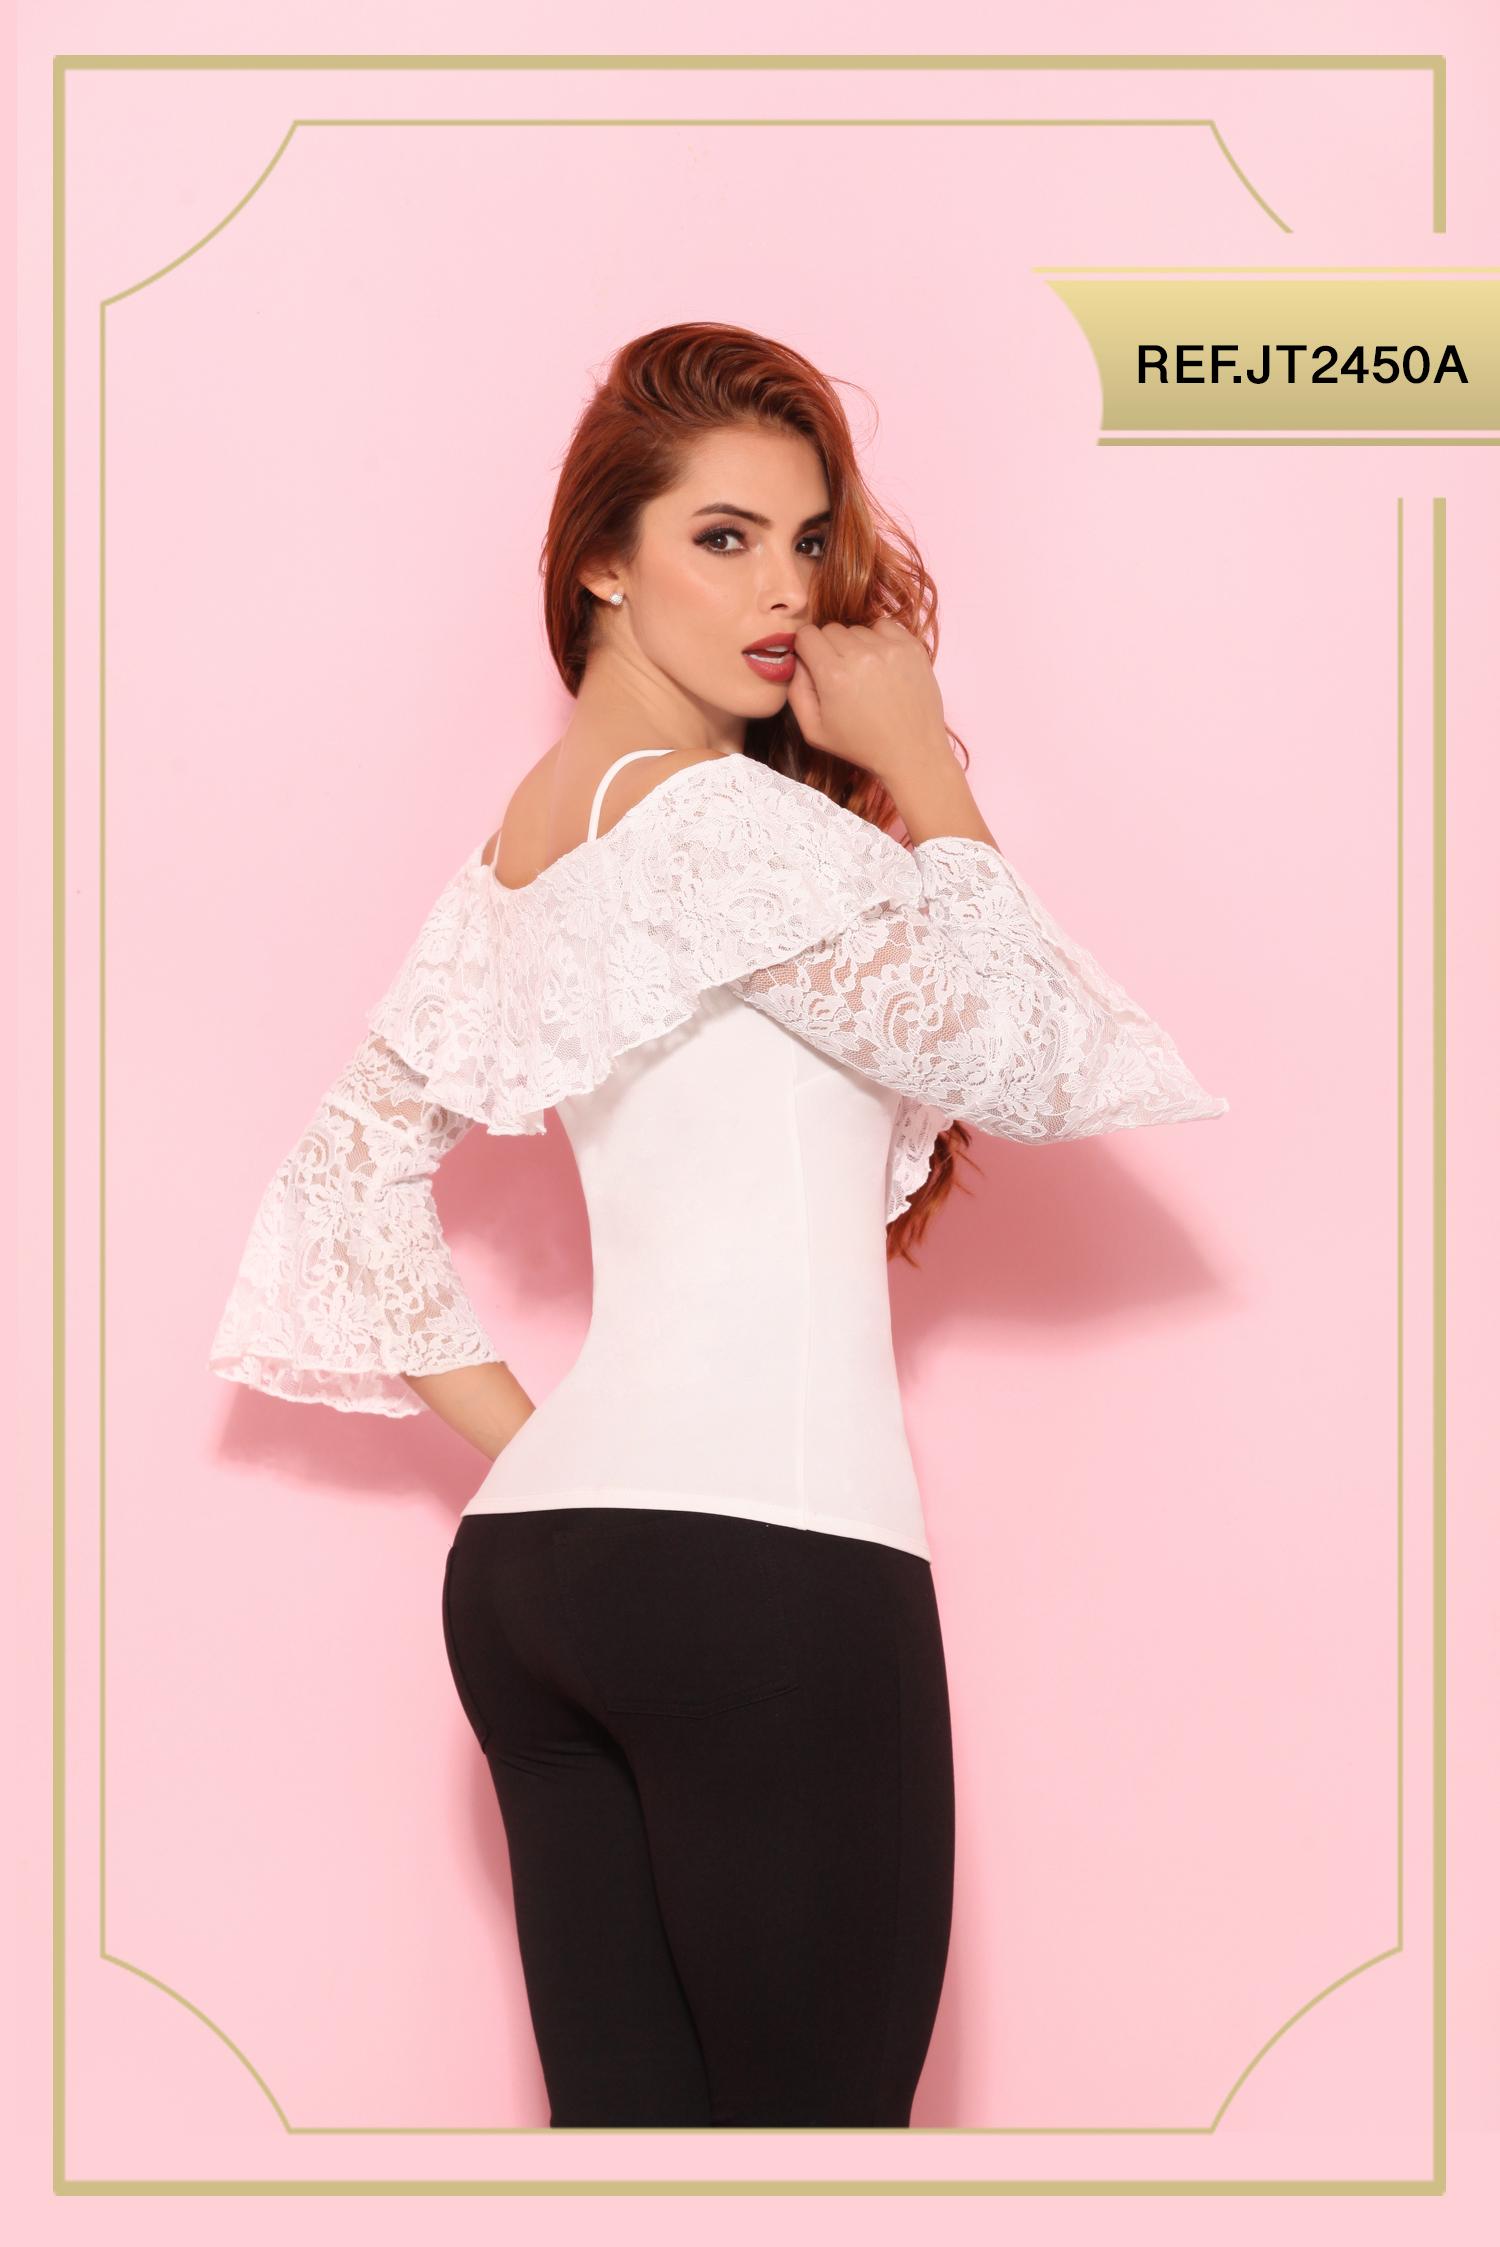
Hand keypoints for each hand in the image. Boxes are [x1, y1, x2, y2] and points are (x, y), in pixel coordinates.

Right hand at [784, 619, 951, 788]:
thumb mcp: (814, 730)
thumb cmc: (860, 744)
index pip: (806, 635)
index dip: (806, 649)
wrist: (912, 751)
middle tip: (842, 675)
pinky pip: (884, 626)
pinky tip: (882, 663)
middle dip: (830, 648)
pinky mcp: (911, 646)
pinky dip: (879, 639)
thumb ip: (796, 691)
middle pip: (831, 629)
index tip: (814, 664)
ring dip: (856, 645)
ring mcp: (889, 648)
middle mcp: (861, 655)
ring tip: (865, 674)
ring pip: (857, 628)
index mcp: (833, 675)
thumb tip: (797, 660)